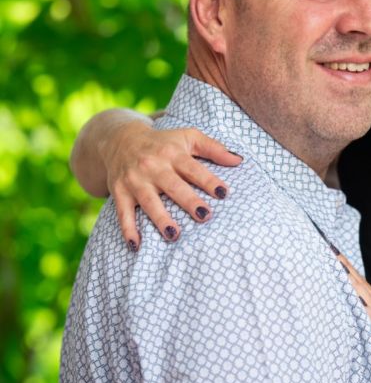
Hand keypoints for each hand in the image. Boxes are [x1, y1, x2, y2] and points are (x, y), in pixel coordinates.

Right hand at [102, 121, 241, 248]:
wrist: (121, 140)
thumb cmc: (163, 142)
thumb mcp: (188, 137)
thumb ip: (214, 148)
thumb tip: (239, 161)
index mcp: (172, 153)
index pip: (193, 168)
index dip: (208, 180)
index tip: (224, 193)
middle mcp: (153, 166)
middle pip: (173, 186)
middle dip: (188, 201)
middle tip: (205, 215)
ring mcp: (135, 181)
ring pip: (148, 201)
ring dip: (160, 219)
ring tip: (174, 235)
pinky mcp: (120, 192)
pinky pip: (123, 213)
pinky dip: (128, 229)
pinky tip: (137, 246)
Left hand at [336, 253, 370, 382]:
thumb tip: (353, 323)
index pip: (364, 293)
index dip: (350, 276)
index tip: (336, 259)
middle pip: (366, 291)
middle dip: (350, 273)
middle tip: (334, 254)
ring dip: (357, 286)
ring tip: (343, 271)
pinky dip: (369, 312)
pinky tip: (360, 302)